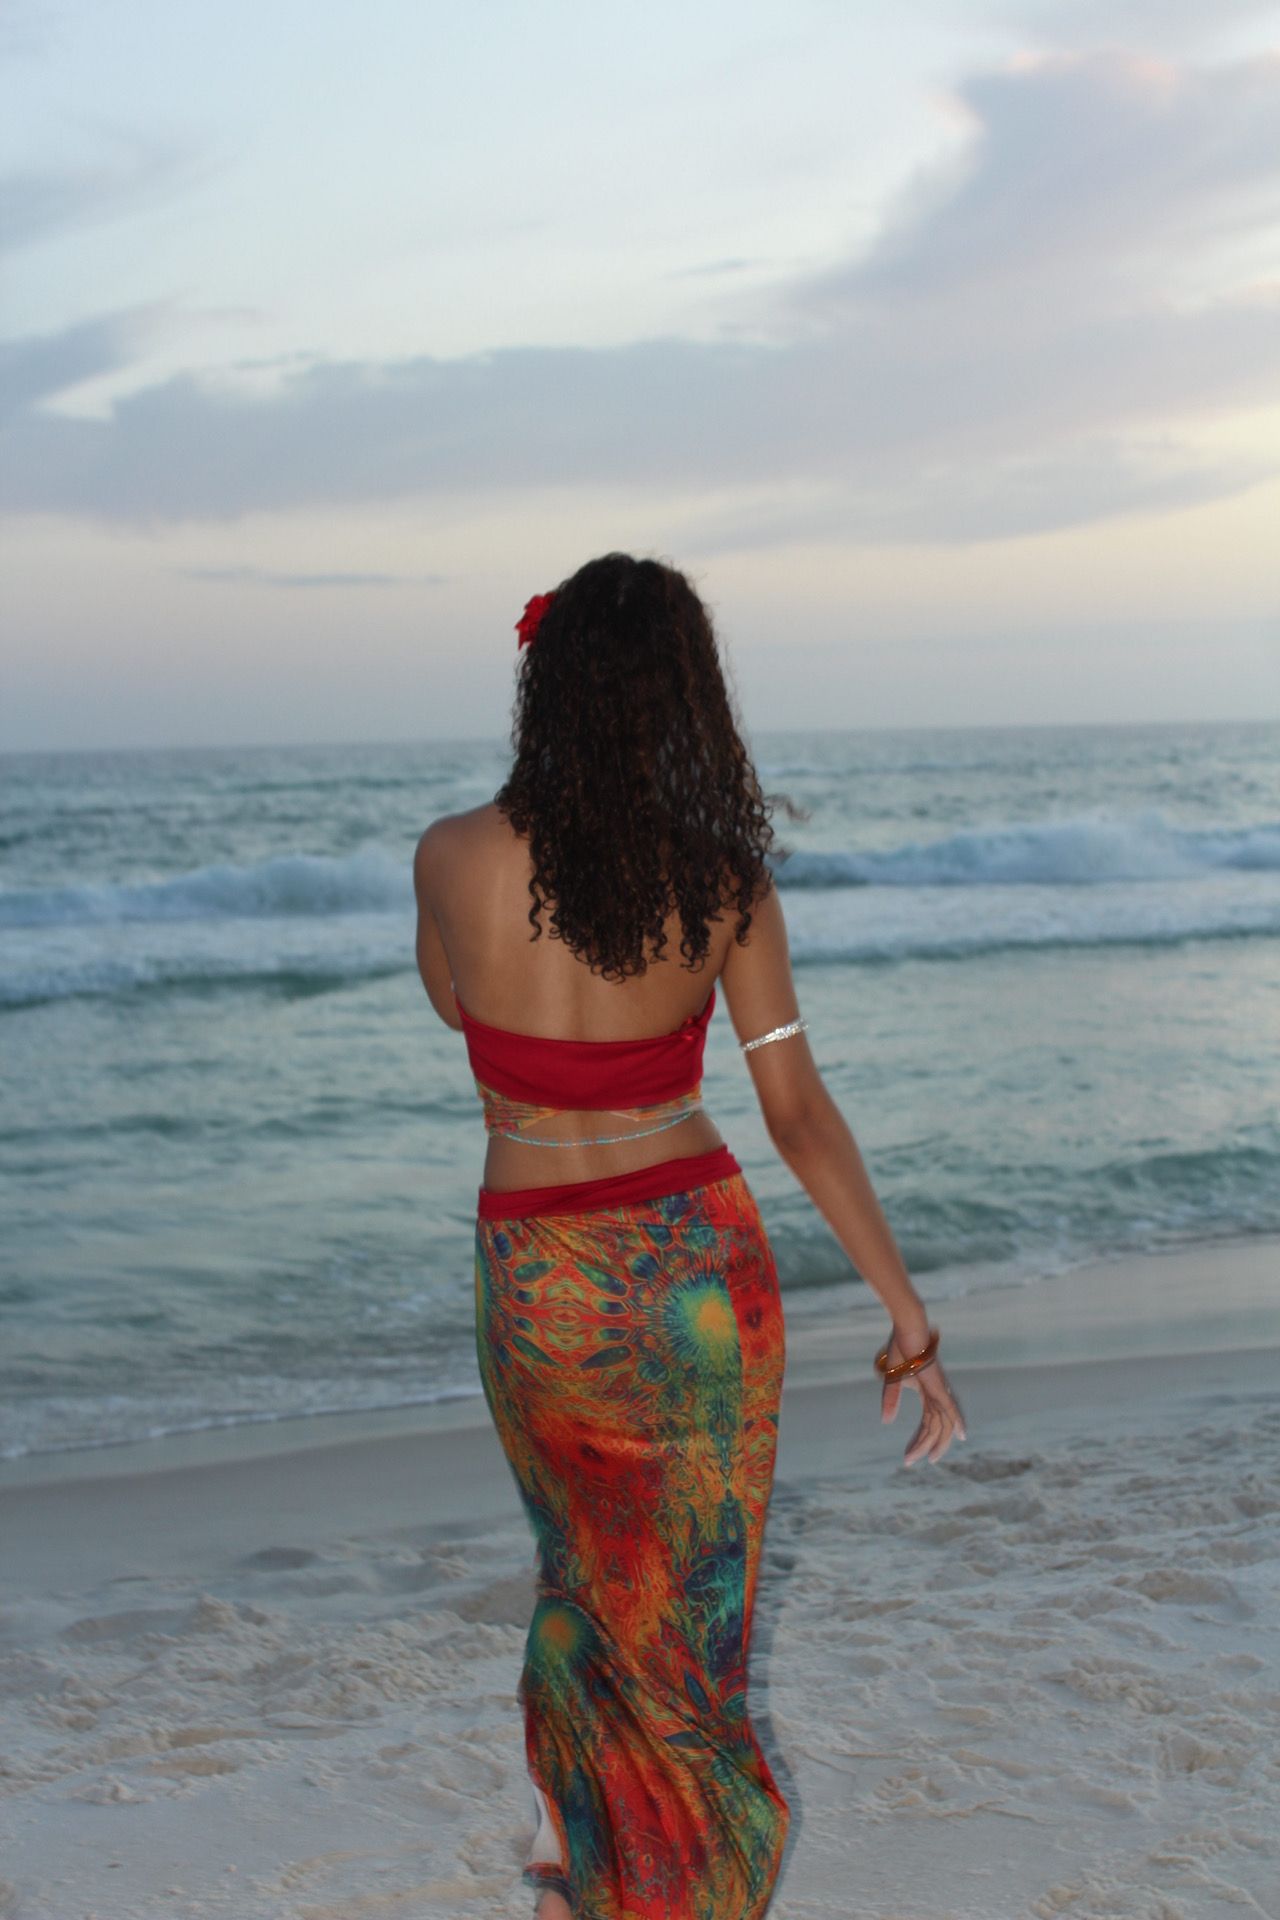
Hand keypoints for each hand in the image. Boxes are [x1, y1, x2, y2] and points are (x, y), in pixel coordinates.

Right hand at [879, 1323, 966, 1466]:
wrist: (907, 1330)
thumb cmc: (900, 1349)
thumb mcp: (892, 1380)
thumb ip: (891, 1400)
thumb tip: (886, 1421)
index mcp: (926, 1394)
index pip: (926, 1423)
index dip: (917, 1440)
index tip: (907, 1456)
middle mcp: (936, 1395)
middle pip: (936, 1428)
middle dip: (926, 1446)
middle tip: (913, 1461)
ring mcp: (939, 1390)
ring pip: (941, 1423)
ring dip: (933, 1442)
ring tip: (927, 1459)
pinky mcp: (940, 1385)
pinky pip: (951, 1407)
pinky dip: (958, 1421)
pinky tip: (962, 1435)